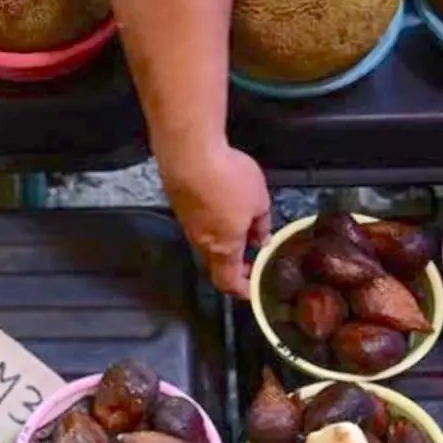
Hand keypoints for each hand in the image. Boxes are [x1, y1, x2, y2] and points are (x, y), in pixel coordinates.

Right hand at [159, 142, 271, 297]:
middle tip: (251, 261)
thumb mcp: (259, 201)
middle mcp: (201, 241)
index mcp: (223, 247)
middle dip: (235, 267)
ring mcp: (187, 223)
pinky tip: (223, 205)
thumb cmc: (225, 177)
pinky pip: (199, 222)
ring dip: (224, 242)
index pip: (229, 283)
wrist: (189, 152)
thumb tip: (262, 238)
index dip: (243, 290)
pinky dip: (213, 222)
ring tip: (242, 229)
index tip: (254, 289)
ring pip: (207, 243)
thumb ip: (262, 224)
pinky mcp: (180, 204)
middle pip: (217, 265)